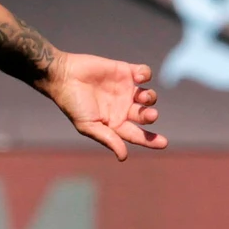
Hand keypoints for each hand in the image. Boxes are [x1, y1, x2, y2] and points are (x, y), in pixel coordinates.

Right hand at [43, 54, 166, 161]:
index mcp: (114, 123)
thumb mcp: (88, 125)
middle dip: (150, 116)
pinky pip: (144, 73)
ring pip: (148, 96)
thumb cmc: (73, 104)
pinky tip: (139, 77)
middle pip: (145, 115)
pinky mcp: (125, 72)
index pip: (136, 134)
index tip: (164, 143)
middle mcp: (122, 108)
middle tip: (151, 115)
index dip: (151, 140)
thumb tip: (123, 157)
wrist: (64, 76)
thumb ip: (108, 139)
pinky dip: (146, 75)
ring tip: (143, 97)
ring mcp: (125, 90)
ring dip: (150, 98)